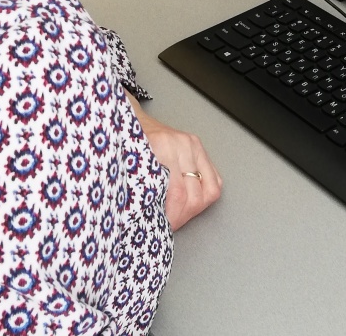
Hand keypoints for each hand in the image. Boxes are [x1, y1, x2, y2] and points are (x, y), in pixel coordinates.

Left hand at [127, 94, 222, 229]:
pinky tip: (191, 199)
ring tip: (181, 214)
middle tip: (170, 224)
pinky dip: (205, 194)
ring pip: (210, 189)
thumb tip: (151, 218)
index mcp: (163, 148)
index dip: (172, 216)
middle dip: (182, 216)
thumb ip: (143, 187)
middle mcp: (183, 145)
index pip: (177, 194)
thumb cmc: (131, 143)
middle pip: (195, 195)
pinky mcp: (199, 147)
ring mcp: (194, 145)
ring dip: (195, 208)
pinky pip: (215, 179)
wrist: (134, 120)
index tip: (162, 225)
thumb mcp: (130, 165)